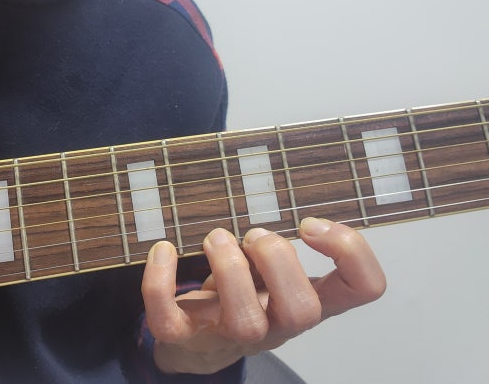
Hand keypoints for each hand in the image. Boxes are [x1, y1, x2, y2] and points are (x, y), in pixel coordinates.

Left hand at [141, 217, 385, 374]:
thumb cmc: (239, 294)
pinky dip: (160, 282)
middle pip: (302, 311)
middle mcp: (277, 324)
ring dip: (230, 268)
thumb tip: (271, 181)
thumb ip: (280, 239)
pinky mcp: (184, 338)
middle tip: (253, 235)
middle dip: (277, 260)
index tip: (309, 222)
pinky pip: (169, 321)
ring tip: (216, 238)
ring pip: (246, 321)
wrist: (197, 343)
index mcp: (306, 299)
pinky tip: (163, 250)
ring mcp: (230, 336)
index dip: (351, 253)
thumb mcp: (269, 268)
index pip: (363, 288)